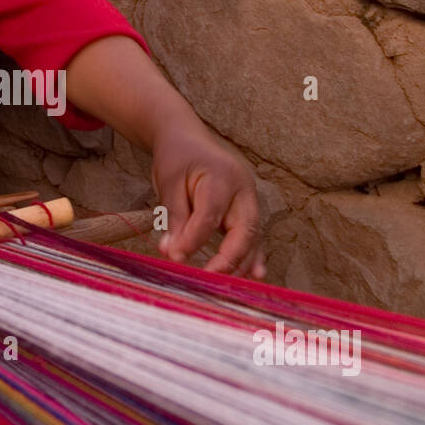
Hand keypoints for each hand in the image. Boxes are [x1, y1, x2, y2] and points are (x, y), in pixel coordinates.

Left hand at [151, 127, 264, 277]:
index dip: (193, 240)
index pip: (209, 215)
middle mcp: (243, 189)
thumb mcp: (169, 182)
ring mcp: (249, 200)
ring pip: (252, 236)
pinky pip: (253, 235)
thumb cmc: (176, 158)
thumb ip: (175, 217)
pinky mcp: (246, 210)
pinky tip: (255, 275)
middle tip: (208, 277)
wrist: (187, 138)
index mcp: (222, 177)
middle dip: (229, 258)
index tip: (174, 258)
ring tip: (229, 285)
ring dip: (242, 262)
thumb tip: (171, 252)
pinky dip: (253, 255)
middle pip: (244, 229)